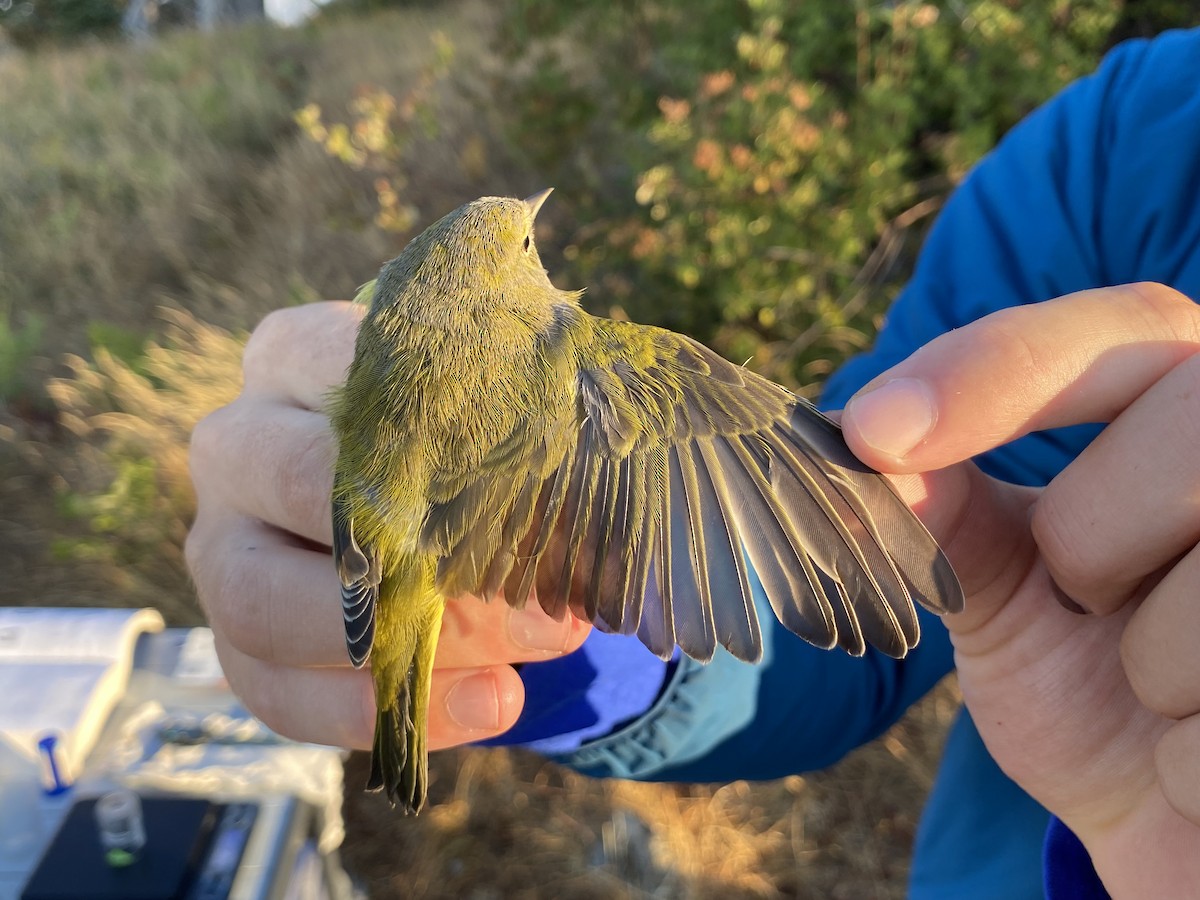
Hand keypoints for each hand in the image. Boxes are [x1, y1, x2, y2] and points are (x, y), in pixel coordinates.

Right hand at [186, 302, 590, 751]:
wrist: (422, 506)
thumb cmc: (459, 440)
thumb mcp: (486, 410)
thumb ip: (514, 426)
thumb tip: (577, 499)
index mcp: (292, 358)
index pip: (338, 368)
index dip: (437, 427)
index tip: (528, 467)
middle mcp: (236, 444)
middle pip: (290, 481)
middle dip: (417, 543)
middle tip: (530, 585)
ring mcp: (220, 547)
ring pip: (260, 603)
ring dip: (400, 644)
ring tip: (519, 665)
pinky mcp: (236, 643)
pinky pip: (277, 692)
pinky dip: (383, 713)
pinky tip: (490, 705)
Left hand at [842, 283, 1199, 895]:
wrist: (1172, 820)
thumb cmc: (1085, 683)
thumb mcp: (1002, 590)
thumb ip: (946, 514)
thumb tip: (857, 440)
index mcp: (1196, 409)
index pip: (1120, 330)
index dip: (993, 368)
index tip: (872, 430)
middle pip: (1178, 445)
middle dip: (1092, 544)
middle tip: (1095, 602)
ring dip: (1151, 674)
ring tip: (1168, 689)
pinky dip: (1188, 761)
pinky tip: (1199, 755)